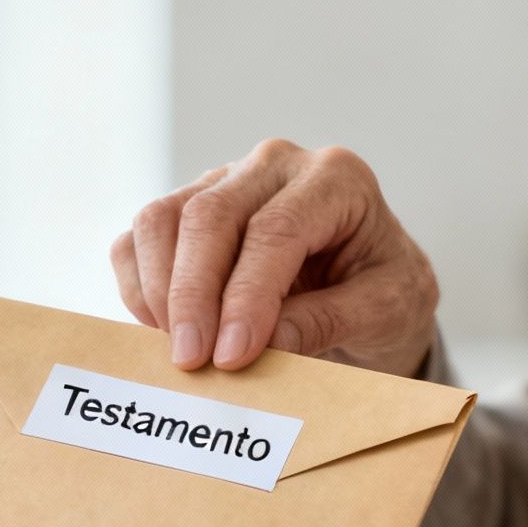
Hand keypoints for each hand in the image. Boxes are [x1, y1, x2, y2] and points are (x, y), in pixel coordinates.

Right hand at [110, 138, 439, 376]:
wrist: (369, 283)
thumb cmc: (384, 289)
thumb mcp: (388, 308)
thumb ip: (331, 320)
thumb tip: (264, 341)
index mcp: (336, 178)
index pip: (276, 229)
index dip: (247, 296)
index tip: (231, 355)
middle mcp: (274, 165)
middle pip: (210, 217)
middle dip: (193, 295)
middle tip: (192, 361)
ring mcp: (224, 181)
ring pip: (162, 220)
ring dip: (160, 290)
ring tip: (180, 351)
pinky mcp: (187, 209)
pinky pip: (140, 238)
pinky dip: (139, 286)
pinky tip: (163, 330)